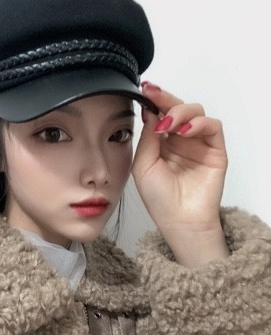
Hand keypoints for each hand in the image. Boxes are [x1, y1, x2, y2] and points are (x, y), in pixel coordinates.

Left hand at [132, 82, 229, 266]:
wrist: (179, 220)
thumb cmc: (159, 198)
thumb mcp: (143, 165)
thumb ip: (148, 138)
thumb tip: (150, 111)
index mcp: (161, 143)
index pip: (159, 115)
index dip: (154, 101)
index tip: (145, 89)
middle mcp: (179, 140)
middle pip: (177, 108)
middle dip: (165, 99)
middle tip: (155, 95)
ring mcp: (198, 144)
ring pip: (195, 112)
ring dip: (180, 112)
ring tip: (168, 125)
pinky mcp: (215, 150)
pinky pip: (212, 126)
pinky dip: (199, 123)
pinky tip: (184, 132)